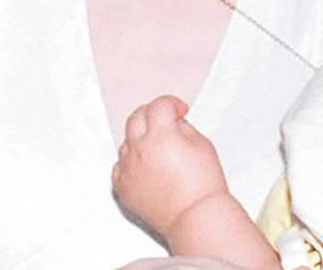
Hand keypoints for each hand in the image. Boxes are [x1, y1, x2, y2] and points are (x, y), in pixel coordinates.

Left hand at [113, 95, 225, 235]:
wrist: (196, 218)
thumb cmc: (203, 186)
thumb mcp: (203, 145)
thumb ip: (183, 127)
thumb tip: (172, 122)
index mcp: (160, 135)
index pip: (159, 105)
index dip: (171, 104)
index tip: (179, 110)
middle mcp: (139, 149)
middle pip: (136, 117)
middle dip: (151, 113)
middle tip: (164, 120)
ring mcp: (128, 168)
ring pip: (126, 141)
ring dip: (139, 138)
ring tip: (157, 149)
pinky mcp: (123, 187)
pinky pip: (119, 166)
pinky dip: (129, 162)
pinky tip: (144, 166)